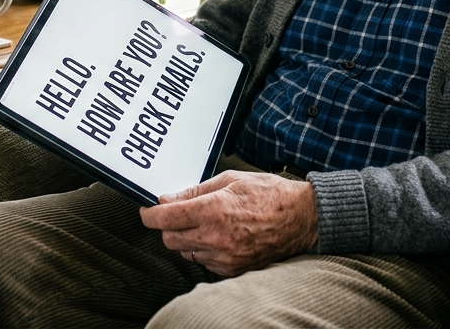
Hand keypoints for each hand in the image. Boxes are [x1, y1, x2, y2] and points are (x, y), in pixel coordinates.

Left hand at [138, 170, 317, 276]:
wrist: (302, 218)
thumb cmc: (270, 194)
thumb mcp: (231, 180)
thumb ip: (195, 191)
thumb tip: (168, 199)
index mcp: (213, 210)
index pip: (165, 218)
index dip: (149, 214)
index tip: (147, 211)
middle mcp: (216, 237)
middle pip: (169, 238)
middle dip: (168, 226)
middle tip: (179, 214)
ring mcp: (224, 256)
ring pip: (186, 252)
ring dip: (187, 238)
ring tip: (207, 224)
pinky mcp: (233, 269)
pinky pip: (205, 262)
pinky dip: (205, 250)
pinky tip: (219, 237)